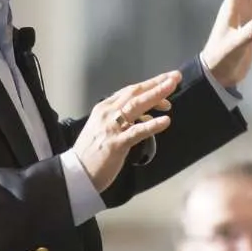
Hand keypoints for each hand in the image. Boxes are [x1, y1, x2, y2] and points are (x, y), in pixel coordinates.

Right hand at [72, 71, 179, 191]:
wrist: (76, 173)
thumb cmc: (92, 153)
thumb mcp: (105, 128)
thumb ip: (125, 119)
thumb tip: (147, 115)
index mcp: (104, 108)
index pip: (130, 91)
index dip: (150, 84)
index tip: (167, 79)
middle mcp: (107, 113)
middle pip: (135, 93)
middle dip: (156, 83)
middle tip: (175, 77)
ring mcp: (111, 128)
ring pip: (136, 106)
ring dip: (156, 95)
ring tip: (171, 87)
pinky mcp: (116, 144)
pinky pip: (137, 132)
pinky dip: (152, 125)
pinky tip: (166, 120)